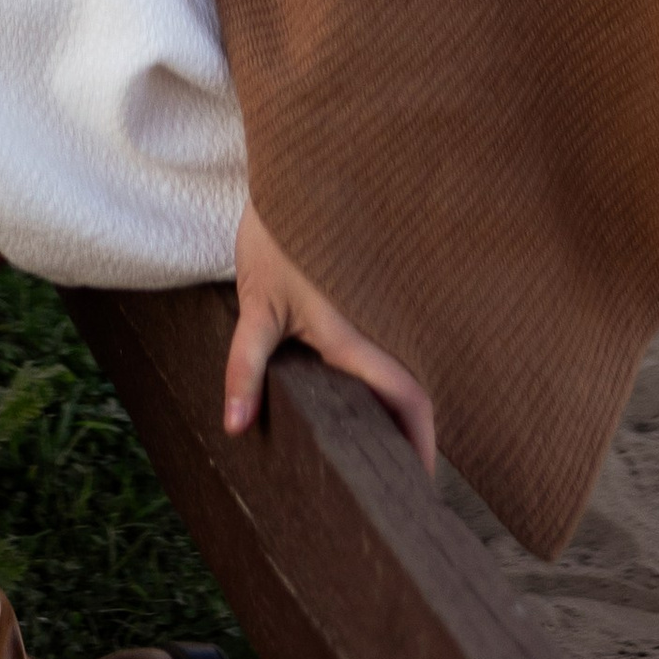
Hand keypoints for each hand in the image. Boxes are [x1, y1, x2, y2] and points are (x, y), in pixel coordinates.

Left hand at [222, 201, 435, 471]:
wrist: (292, 173)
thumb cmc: (276, 238)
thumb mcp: (256, 305)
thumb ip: (246, 366)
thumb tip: (235, 426)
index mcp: (357, 336)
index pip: (407, 398)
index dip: (422, 444)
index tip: (420, 485)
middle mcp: (375, 328)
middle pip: (410, 392)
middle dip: (412, 440)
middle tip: (397, 486)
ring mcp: (372, 314)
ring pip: (399, 371)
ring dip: (395, 413)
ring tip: (381, 457)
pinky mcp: (360, 302)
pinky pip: (381, 352)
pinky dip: (380, 386)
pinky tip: (358, 406)